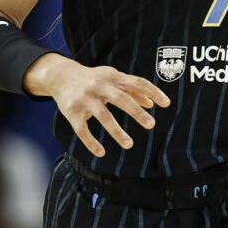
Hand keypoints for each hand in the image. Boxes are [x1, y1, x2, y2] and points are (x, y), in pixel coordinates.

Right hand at [24, 54, 169, 157]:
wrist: (60, 75)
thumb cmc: (93, 78)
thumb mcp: (112, 78)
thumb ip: (131, 89)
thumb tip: (152, 103)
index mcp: (112, 77)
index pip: (136, 82)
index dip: (152, 91)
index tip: (166, 104)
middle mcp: (99, 86)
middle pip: (120, 98)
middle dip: (136, 111)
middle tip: (151, 124)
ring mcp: (85, 99)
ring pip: (103, 115)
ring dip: (116, 131)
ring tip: (129, 144)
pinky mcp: (72, 112)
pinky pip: (82, 130)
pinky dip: (91, 142)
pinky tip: (101, 153)